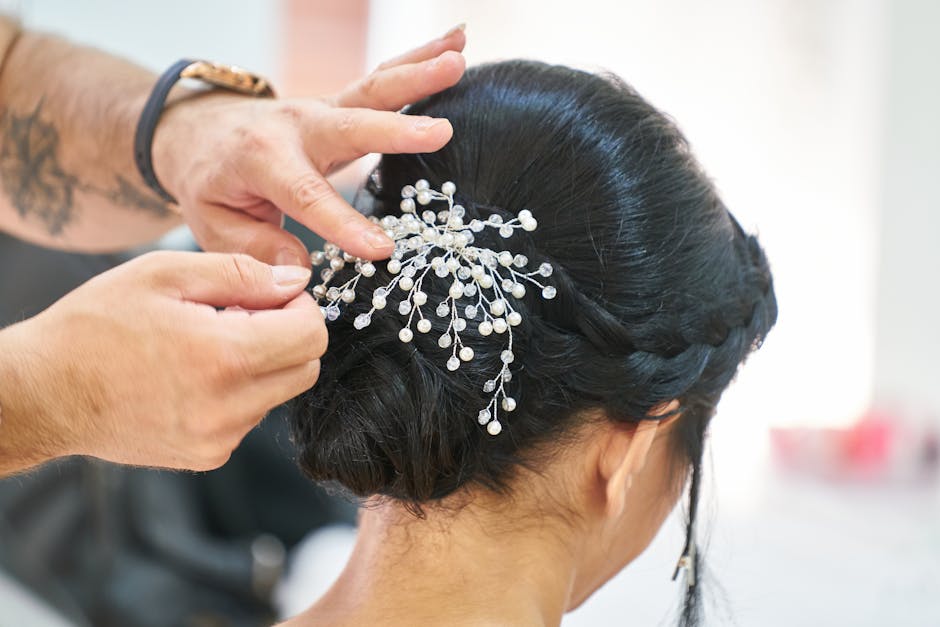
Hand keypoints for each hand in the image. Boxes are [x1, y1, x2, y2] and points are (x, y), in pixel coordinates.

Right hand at [0, 251, 324, 471]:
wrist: (43, 393)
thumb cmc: (95, 326)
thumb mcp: (165, 274)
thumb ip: (241, 273)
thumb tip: (296, 281)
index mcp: (224, 357)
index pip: (312, 334)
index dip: (301, 306)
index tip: (273, 294)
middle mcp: (229, 408)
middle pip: (306, 368)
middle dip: (289, 335)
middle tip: (241, 314)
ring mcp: (219, 439)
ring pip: (279, 393)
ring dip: (262, 364)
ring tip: (208, 343)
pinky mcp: (207, 456)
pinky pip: (249, 416)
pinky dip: (239, 392)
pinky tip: (195, 374)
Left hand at [152, 26, 466, 265]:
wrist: (199, 132)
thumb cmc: (210, 184)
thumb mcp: (214, 225)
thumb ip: (254, 249)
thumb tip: (300, 270)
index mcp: (261, 160)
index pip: (305, 195)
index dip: (342, 222)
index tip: (380, 248)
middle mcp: (297, 126)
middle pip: (351, 125)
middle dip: (395, 130)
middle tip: (441, 132)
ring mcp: (322, 109)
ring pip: (373, 89)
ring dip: (418, 73)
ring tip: (458, 60)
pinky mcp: (342, 104)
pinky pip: (383, 81)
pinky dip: (419, 60)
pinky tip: (456, 45)